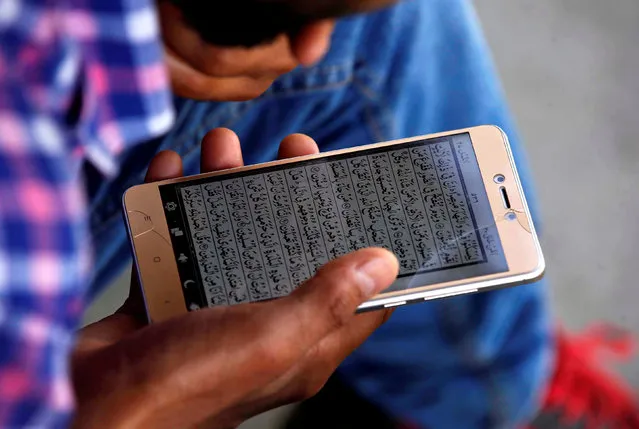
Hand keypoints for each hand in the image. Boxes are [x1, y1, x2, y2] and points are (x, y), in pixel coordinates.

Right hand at [72, 129, 398, 428]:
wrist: (85, 405)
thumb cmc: (184, 385)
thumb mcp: (270, 337)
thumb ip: (326, 300)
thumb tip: (381, 264)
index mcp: (301, 343)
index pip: (355, 296)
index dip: (366, 248)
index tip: (365, 198)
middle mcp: (262, 324)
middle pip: (292, 249)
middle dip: (294, 194)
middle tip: (292, 149)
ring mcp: (213, 308)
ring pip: (233, 235)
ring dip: (228, 186)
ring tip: (221, 146)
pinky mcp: (168, 297)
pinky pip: (179, 240)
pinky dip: (174, 203)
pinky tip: (171, 170)